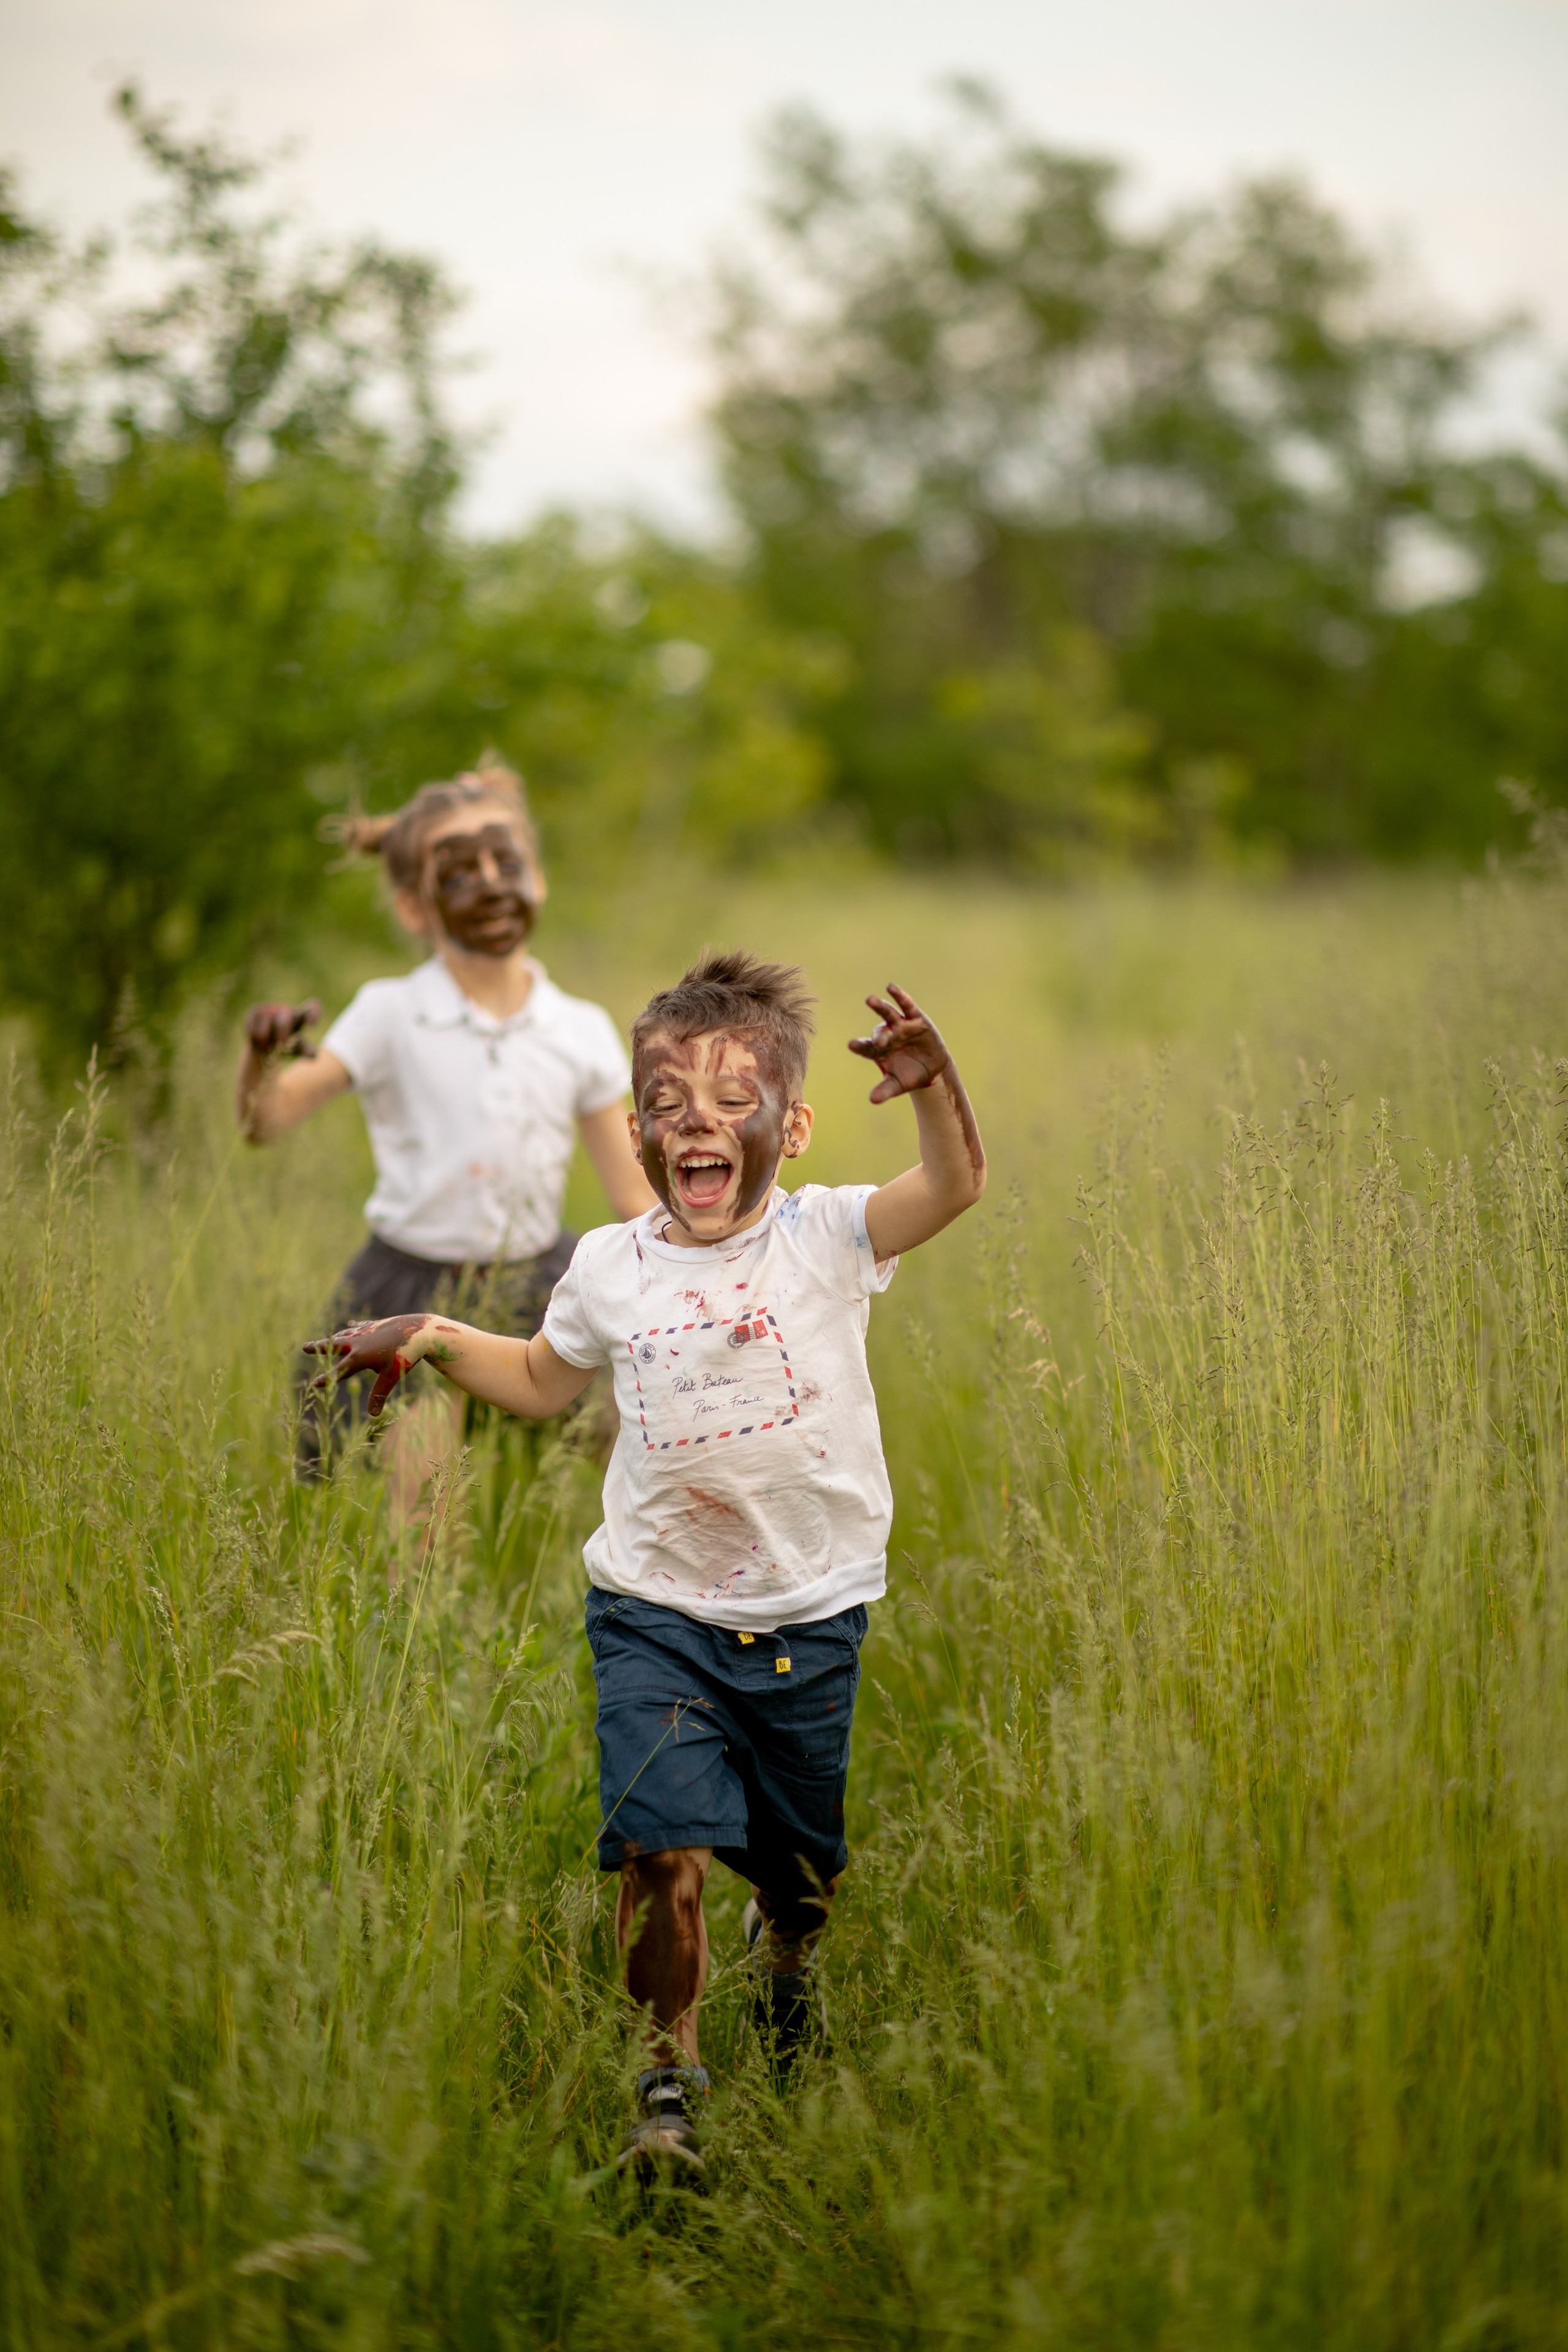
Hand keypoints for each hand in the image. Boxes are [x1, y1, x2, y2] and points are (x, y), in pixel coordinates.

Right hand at [245, 999, 320, 1060]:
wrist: (265, 1049)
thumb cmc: (286, 1047)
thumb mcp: (298, 1050)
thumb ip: (306, 1050)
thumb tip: (313, 1054)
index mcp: (301, 1017)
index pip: (312, 1007)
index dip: (313, 1012)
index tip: (311, 1025)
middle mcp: (286, 1010)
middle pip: (286, 1016)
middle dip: (282, 1032)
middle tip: (280, 1045)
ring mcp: (270, 1008)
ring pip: (267, 1019)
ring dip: (267, 1038)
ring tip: (268, 1049)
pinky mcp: (255, 1011)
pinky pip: (253, 1023)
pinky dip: (256, 1038)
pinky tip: (258, 1043)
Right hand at [304, 1314, 448, 1413]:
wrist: (420, 1330)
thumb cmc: (406, 1355)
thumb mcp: (391, 1377)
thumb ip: (379, 1394)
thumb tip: (372, 1414)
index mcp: (359, 1357)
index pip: (339, 1371)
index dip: (327, 1379)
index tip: (314, 1384)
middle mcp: (358, 1342)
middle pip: (334, 1346)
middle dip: (319, 1348)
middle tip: (304, 1347)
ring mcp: (367, 1331)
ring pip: (345, 1334)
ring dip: (334, 1337)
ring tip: (326, 1339)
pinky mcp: (376, 1325)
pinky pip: (361, 1326)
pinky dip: (355, 1327)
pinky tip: (352, 1324)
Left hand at [847, 984, 952, 1104]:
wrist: (932, 1068)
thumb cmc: (909, 1075)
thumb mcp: (897, 1085)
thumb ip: (885, 1091)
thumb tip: (872, 1100)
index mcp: (878, 1051)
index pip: (865, 1047)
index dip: (859, 1045)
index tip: (852, 1044)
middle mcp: (887, 1036)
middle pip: (878, 1031)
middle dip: (878, 1035)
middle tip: (877, 1040)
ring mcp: (900, 1026)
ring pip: (888, 1015)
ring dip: (880, 1007)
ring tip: (870, 1000)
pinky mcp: (915, 1019)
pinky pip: (907, 1006)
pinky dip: (900, 997)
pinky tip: (891, 988)